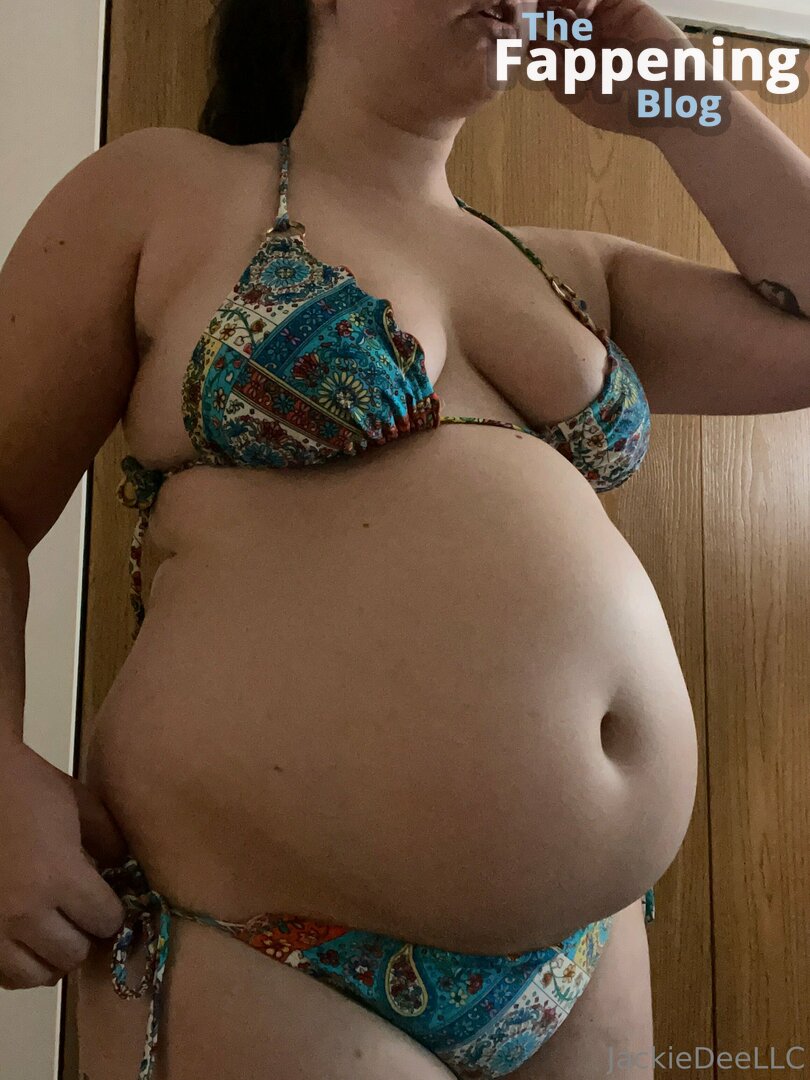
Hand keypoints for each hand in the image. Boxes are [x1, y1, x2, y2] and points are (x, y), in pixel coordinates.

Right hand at [0, 741, 127, 988]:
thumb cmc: (28, 789)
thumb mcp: (80, 806)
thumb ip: (109, 842)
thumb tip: (128, 873)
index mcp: (59, 877)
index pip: (106, 921)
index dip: (113, 912)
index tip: (108, 903)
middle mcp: (25, 912)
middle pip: (74, 955)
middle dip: (85, 936)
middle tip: (82, 918)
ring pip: (37, 976)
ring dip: (52, 957)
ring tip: (54, 933)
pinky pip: (2, 976)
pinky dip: (19, 966)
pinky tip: (25, 941)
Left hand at [536, 0, 696, 139]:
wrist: (667, 95)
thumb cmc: (621, 104)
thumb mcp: (577, 93)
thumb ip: (552, 70)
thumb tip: (530, 49)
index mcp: (576, 70)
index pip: (547, 46)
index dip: (530, 36)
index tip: (513, 31)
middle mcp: (590, 45)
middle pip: (558, 19)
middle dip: (541, 13)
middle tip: (524, 7)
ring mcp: (608, 24)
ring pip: (576, 4)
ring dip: (559, 2)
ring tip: (544, 3)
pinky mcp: (626, 7)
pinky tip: (582, 9)